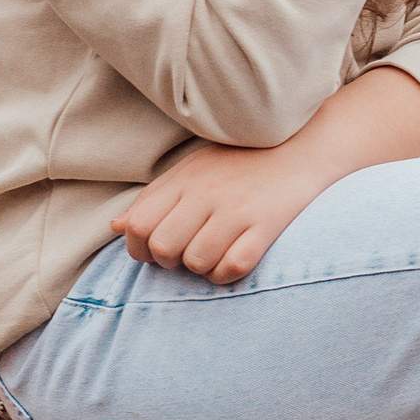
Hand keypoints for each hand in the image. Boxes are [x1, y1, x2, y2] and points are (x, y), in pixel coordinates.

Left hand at [111, 139, 325, 282]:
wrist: (301, 146)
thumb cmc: (240, 162)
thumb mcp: (192, 170)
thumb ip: (155, 198)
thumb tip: (117, 227)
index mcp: (184, 179)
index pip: (139, 225)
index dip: (140, 247)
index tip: (156, 249)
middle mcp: (207, 193)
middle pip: (164, 248)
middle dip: (169, 262)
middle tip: (185, 254)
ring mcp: (237, 209)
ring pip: (198, 262)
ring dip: (202, 268)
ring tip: (213, 253)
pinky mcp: (267, 224)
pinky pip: (234, 267)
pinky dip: (228, 274)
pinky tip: (233, 260)